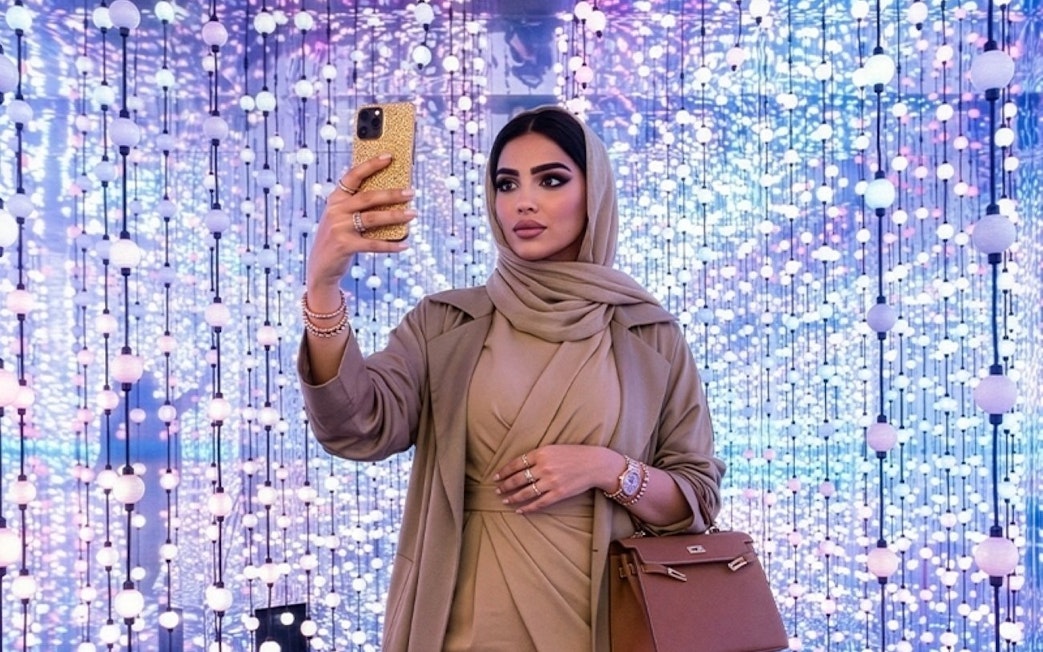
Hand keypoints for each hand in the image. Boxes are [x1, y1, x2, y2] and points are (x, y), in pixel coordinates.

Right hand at [307, 153, 416, 290]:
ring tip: (412, 214)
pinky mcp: (345, 246)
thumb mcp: (342, 217)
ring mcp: (339, 228)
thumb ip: (357, 206)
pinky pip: (374, 244)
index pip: (353, 176)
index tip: (389, 157)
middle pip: (368, 197)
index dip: (371, 165)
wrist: (321, 266)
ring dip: (396, 216)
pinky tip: (404, 245)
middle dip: (392, 194)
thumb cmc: (338, 237)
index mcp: (335, 199)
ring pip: (373, 218)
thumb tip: (392, 195)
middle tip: (411, 192)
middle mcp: (335, 210)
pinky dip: (391, 245)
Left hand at [494, 445, 617, 513]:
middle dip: (505, 486)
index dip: (504, 471)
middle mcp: (544, 467)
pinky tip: (520, 510)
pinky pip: (539, 503)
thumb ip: (538, 455)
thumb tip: (520, 465)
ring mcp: (551, 481)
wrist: (595, 463)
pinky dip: (527, 508)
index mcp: (541, 453)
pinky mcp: (558, 493)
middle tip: (497, 490)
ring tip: (505, 500)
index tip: (496, 477)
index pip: (516, 464)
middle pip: (518, 479)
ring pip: (526, 492)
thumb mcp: (554, 448)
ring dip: (513, 497)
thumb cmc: (575, 454)